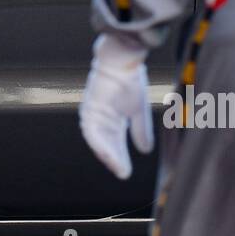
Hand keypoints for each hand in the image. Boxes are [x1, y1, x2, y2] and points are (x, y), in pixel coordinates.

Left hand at [79, 34, 153, 179]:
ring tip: (117, 168)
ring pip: (98, 140)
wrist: (123, 62)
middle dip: (114, 159)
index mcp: (112, 118)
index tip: (126, 172)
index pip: (115, 142)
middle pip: (106, 143)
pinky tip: (109, 155)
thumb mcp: (139, 111)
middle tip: (123, 173)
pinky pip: (92, 132)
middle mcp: (100, 118)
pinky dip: (100, 145)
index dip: (120, 156)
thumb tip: (145, 151)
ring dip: (107, 155)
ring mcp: (93, 114)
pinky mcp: (89, 110)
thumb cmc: (131, 81)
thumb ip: (141, 130)